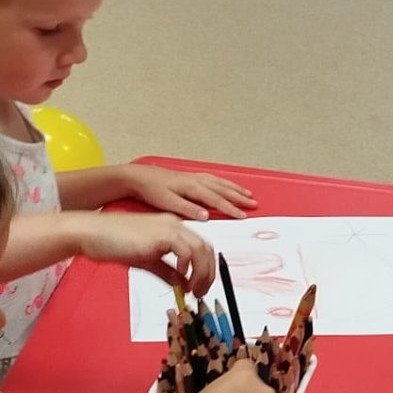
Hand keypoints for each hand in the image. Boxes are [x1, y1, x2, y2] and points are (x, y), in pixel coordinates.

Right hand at [78, 213, 214, 295]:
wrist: (93, 233)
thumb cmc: (113, 243)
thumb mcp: (147, 260)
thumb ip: (166, 270)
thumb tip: (182, 283)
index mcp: (172, 228)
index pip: (200, 246)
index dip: (205, 268)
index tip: (200, 286)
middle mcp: (174, 224)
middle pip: (206, 248)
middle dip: (208, 273)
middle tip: (201, 292)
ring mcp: (170, 227)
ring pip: (201, 249)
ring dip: (202, 273)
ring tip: (194, 290)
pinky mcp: (162, 234)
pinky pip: (186, 251)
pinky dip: (189, 267)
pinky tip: (181, 277)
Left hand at [120, 165, 256, 220]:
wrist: (139, 176)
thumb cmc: (151, 190)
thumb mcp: (168, 203)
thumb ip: (188, 209)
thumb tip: (206, 216)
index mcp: (192, 188)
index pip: (217, 200)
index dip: (231, 208)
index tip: (243, 215)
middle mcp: (196, 181)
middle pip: (223, 190)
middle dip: (239, 198)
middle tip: (254, 205)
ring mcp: (194, 177)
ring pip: (220, 183)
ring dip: (235, 189)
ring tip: (248, 195)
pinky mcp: (191, 177)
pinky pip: (214, 179)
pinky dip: (225, 183)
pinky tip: (228, 186)